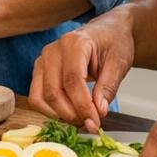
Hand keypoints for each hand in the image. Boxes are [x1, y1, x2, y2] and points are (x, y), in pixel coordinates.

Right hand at [29, 7, 135, 132]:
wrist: (106, 30)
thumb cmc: (113, 42)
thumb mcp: (119, 62)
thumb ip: (108, 87)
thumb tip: (98, 112)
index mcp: (74, 43)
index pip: (72, 81)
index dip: (83, 106)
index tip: (95, 123)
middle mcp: (53, 50)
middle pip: (54, 91)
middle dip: (72, 114)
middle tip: (91, 126)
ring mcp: (42, 60)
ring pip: (41, 97)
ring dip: (60, 115)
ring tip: (81, 120)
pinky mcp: (39, 71)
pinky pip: (37, 96)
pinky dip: (51, 111)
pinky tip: (69, 114)